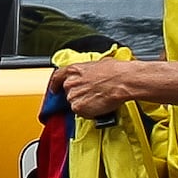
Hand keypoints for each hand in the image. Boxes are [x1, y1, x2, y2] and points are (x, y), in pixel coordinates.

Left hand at [57, 50, 175, 110]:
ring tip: (98, 99)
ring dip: (84, 103)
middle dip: (78, 95)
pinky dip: (88, 112)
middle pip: (68, 92)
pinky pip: (81, 112)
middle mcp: (70, 82)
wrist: (123, 81)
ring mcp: (73, 96)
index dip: (54, 84)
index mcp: (74, 70)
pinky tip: (98, 106)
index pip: (56, 77)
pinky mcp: (79, 107)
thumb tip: (91, 74)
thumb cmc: (116, 72)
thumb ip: (88, 71)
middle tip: (91, 95)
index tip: (54, 89)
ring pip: (74, 103)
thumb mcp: (98, 64)